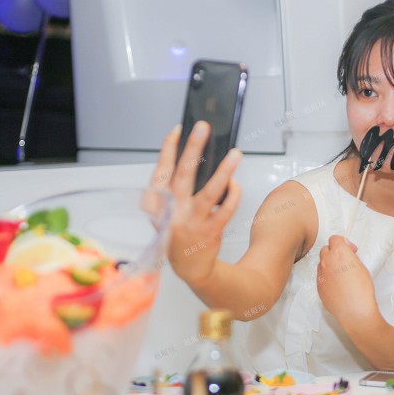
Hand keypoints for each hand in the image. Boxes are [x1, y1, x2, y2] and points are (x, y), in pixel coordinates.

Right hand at [150, 122, 241, 285]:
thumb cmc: (178, 231)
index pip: (160, 171)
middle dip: (193, 148)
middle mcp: (172, 213)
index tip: (178, 130)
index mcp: (157, 205)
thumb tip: (190, 155)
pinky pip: (226, 208)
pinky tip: (236, 183)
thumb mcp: (165, 210)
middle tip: (203, 127)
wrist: (191, 267)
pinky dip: (233, 194)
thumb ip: (172, 188)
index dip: (168, 149)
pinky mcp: (210, 231)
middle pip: (183, 175)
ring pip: (210, 192)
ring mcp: (191, 223)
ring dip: (224, 171)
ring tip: (235, 153)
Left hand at [317, 235, 379, 328]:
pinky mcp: (318, 286)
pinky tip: (338, 286)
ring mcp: (320, 274)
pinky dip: (328, 277)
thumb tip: (346, 255)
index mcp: (339, 253)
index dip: (343, 243)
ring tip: (342, 275)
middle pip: (326, 249)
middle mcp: (326, 261)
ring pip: (322, 263)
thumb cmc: (362, 289)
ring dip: (330, 265)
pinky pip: (321, 276)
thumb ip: (350, 257)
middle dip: (334, 252)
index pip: (335, 238)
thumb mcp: (361, 267)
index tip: (351, 250)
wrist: (355, 311)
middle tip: (346, 261)